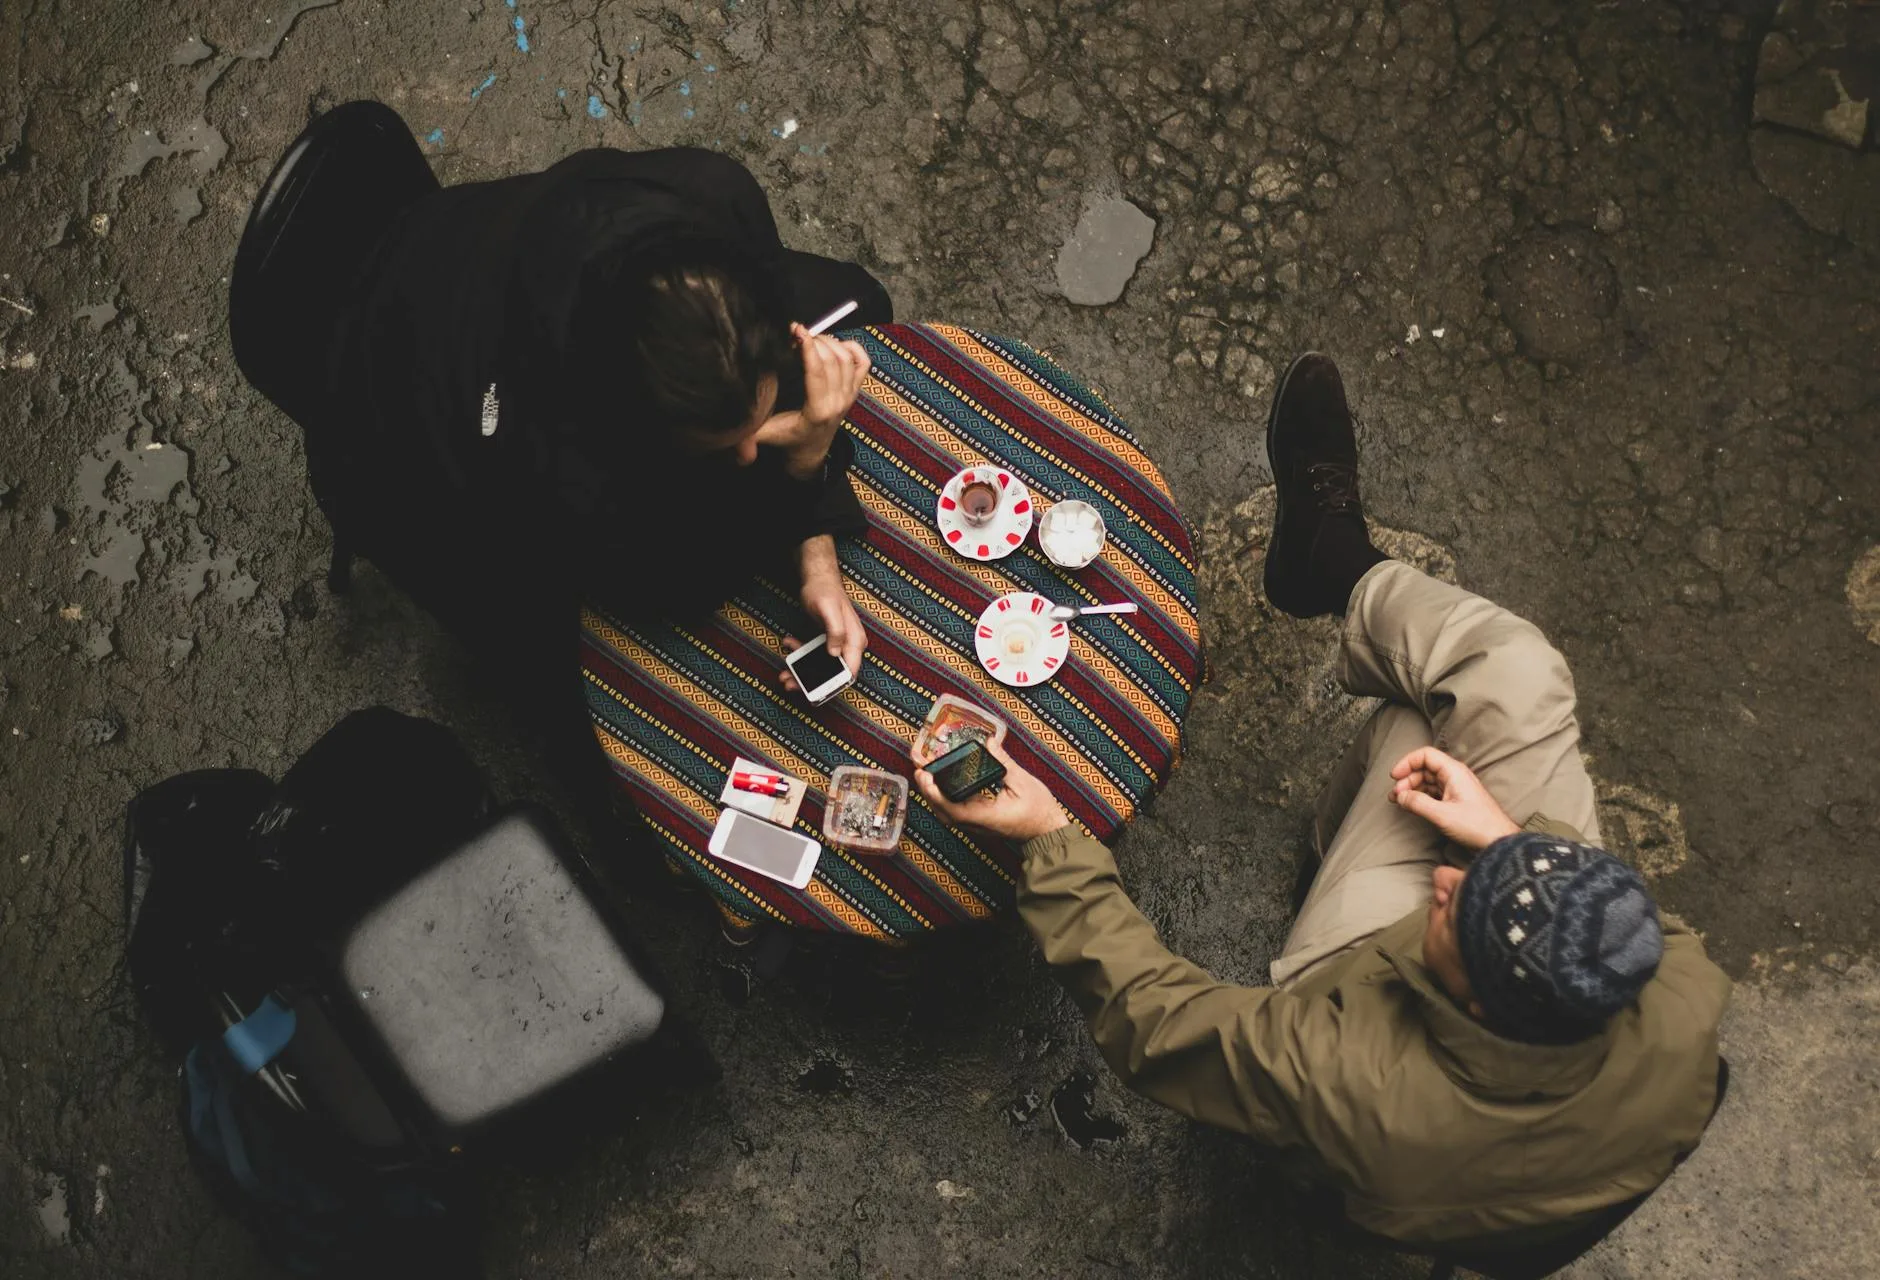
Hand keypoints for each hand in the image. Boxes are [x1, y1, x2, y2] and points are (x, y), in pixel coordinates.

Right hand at [753, 325, 869, 478]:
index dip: (808, 347)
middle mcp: (838, 402)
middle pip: (833, 359)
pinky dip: (852, 348)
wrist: (811, 449)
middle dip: (815, 340)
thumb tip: (734, 449)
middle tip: (798, 334)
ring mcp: (849, 395)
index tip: (795, 330)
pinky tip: (836, 344)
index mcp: (817, 411)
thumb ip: (747, 439)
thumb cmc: (787, 438)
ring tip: (811, 338)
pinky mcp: (855, 390)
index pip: (818, 371)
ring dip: (830, 342)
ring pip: (847, 358)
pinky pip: (863, 362)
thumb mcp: (764, 436)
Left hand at [781, 535, 866, 690]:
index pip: (849, 672)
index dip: (833, 685)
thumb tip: (835, 654)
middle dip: (811, 682)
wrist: (819, 576)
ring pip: (822, 666)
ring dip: (803, 671)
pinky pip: (816, 654)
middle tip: (790, 683)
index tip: (814, 693)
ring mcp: (839, 644)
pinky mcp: (829, 641)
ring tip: (784, 672)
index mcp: (855, 641)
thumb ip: (836, 631)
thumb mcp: (829, 610)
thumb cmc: (825, 590)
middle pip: (833, 673)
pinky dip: (802, 654)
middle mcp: (850, 645)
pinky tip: (789, 644)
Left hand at [913, 738, 1069, 841]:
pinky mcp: (979, 823)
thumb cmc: (1039, 811)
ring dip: (934, 794)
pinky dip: (945, 798)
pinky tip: (944, 783)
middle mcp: (977, 824)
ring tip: (927, 773)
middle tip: (919, 767)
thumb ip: (1003, 761)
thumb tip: (989, 742)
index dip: (933, 792)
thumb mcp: (1023, 782)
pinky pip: (955, 812)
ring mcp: (977, 825)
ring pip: (946, 813)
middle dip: (927, 789)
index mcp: (986, 816)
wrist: (1048, 832)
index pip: (951, 808)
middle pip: (942, 810)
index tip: (924, 774)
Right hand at [1388, 747, 1521, 851]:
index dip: (1407, 763)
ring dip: (1411, 788)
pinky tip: (1411, 805)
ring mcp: (1455, 787)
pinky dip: (1420, 797)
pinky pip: (1433, 792)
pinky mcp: (1455, 799)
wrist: (1498, 840)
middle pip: (1424, 768)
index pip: (1425, 755)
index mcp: (1454, 772)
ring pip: (1427, 780)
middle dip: (1407, 779)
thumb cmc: (1477, 826)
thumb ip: (1418, 803)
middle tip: (1395, 795)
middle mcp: (1454, 776)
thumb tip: (1400, 796)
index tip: (1394, 776)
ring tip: (1398, 801)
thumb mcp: (1443, 815)